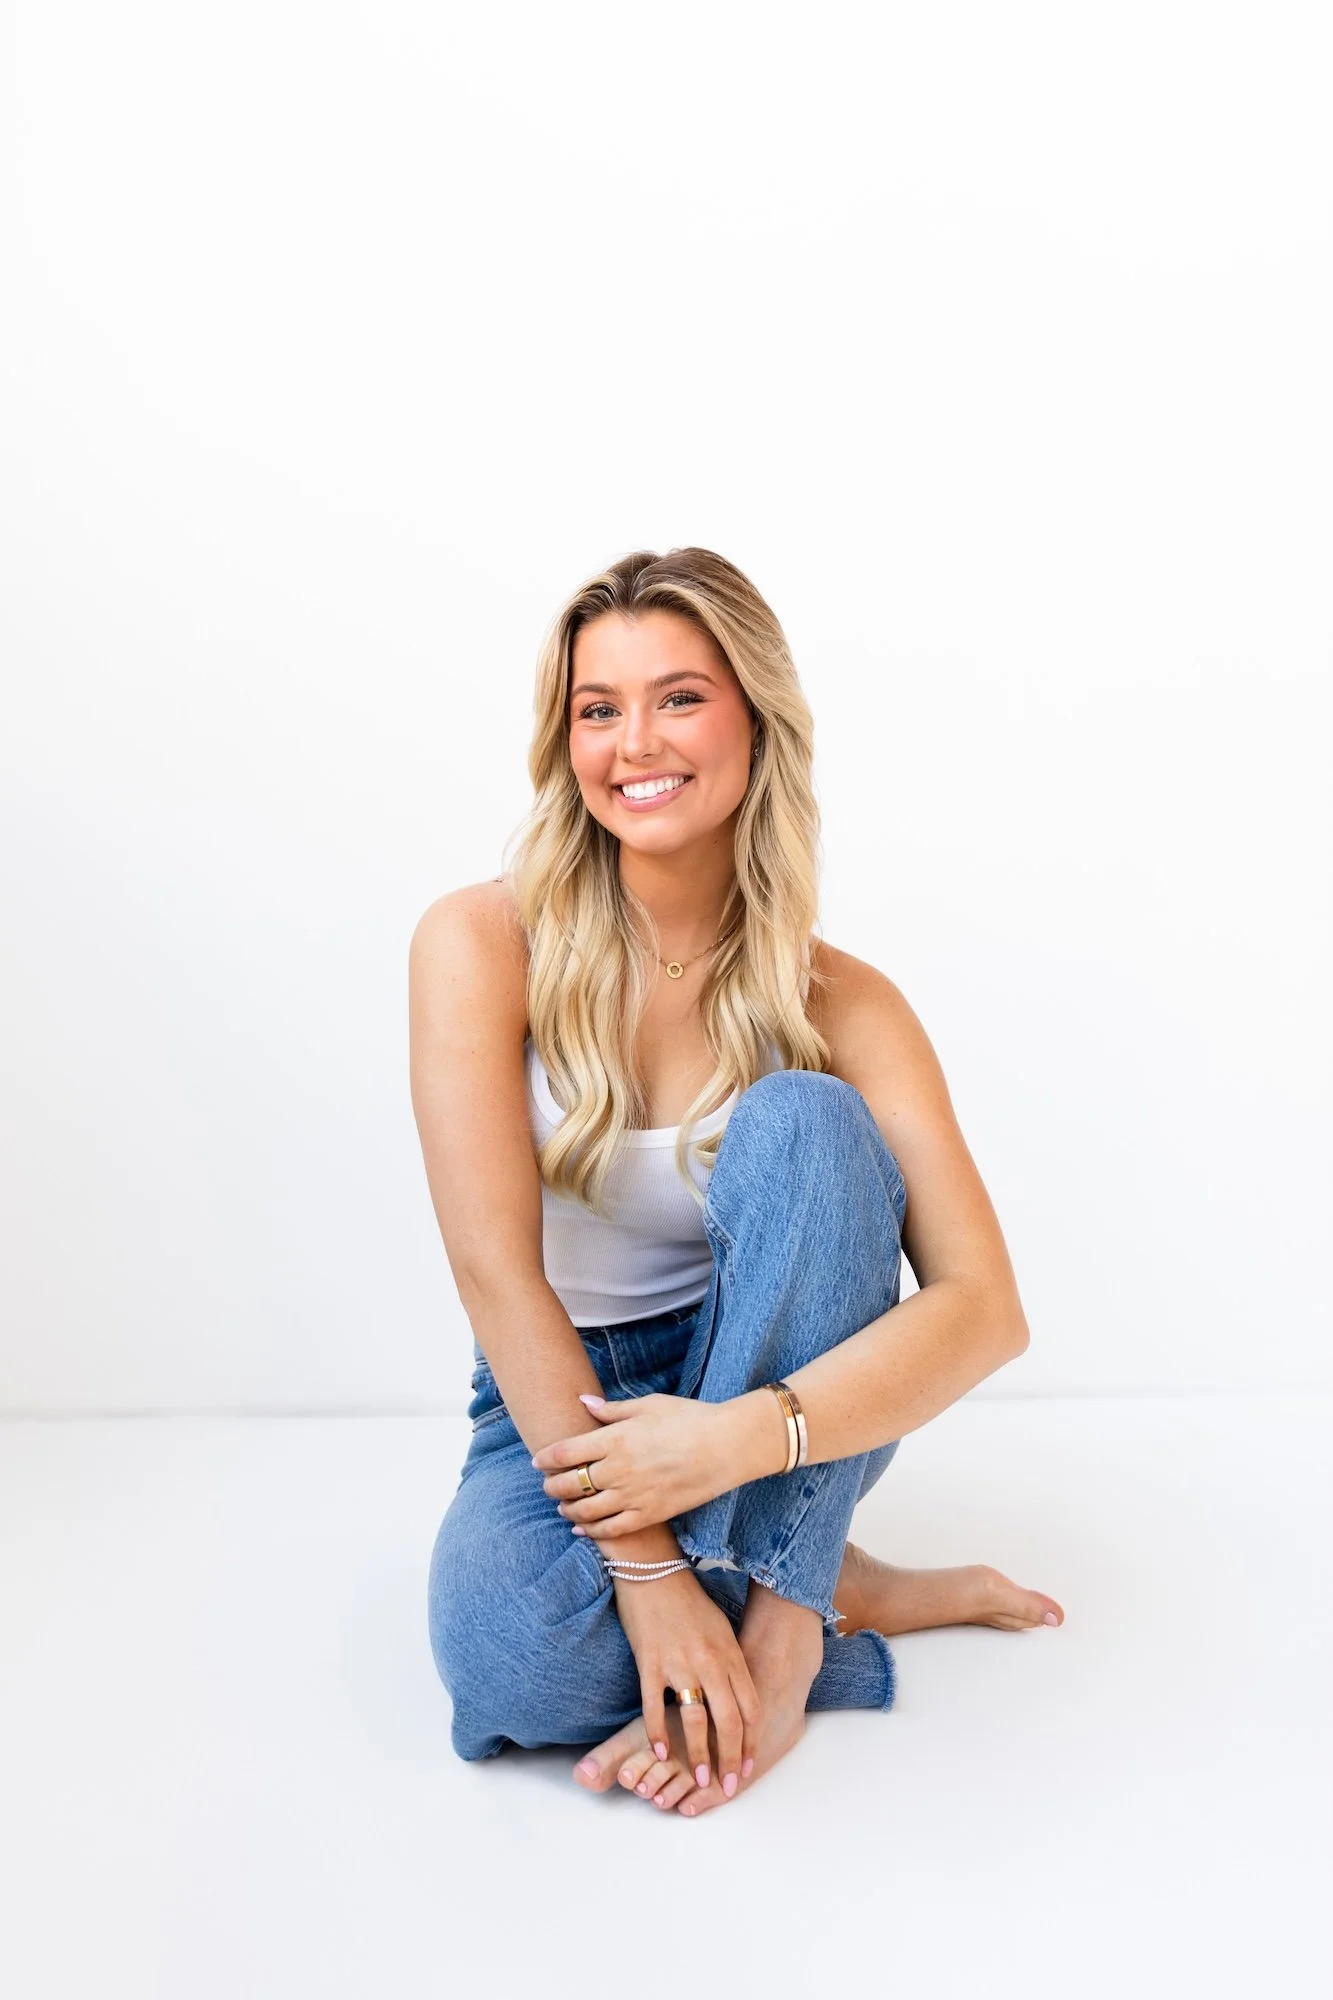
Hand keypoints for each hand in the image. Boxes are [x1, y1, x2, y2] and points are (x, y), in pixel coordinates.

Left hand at [533, 1391, 766, 1536]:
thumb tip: (583, 1402)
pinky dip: (592, 1532)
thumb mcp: (649, 1405)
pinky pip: (612, 1529)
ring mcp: (633, 1495)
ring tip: (562, 1507)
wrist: (726, 1446)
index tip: (538, 1461)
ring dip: (568, 1510)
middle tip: (547, 1486)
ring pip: (586, 1511)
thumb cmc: (690, 1418)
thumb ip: (612, 1409)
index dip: (546, 1458)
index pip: (565, 1452)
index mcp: (615, 1439)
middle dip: (552, 1486)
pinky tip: (582, 1530)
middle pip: (571, 1484)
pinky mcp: (649, 1514)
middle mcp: (618, 1469)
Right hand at [610, 1563, 761, 1796]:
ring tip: (700, 1779)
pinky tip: (661, 1753)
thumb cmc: (688, 1600)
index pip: (749, 1708)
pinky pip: (655, 1707)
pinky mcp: (650, 1663)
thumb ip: (730, 1662)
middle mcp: (710, 1663)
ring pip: (695, 1721)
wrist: (654, 1571)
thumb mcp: (721, 1628)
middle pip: (728, 1722)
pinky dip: (658, 1734)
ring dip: (698, 1756)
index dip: (751, 1742)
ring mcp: (680, 1664)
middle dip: (731, 1759)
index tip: (749, 1766)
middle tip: (728, 1786)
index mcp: (731, 1654)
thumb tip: (737, 1696)